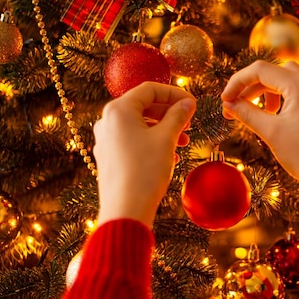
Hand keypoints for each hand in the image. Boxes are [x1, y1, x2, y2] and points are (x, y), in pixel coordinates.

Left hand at [93, 82, 195, 226]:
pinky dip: (152, 141)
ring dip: (163, 129)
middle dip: (169, 112)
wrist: (126, 209)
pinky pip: (132, 140)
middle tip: (189, 122)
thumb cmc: (145, 171)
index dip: (174, 93)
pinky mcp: (109, 157)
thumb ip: (178, 116)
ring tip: (183, 142)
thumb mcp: (166, 139)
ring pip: (139, 125)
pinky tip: (169, 155)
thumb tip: (187, 103)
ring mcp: (106, 140)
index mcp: (118, 110)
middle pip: (143, 106)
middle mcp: (107, 121)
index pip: (149, 89)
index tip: (192, 103)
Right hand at [221, 61, 298, 211]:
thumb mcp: (270, 132)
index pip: (260, 69)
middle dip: (250, 87)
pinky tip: (273, 114)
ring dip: (265, 91)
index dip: (238, 82)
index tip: (225, 100)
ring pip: (284, 78)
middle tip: (234, 107)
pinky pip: (297, 89)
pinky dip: (280, 96)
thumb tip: (228, 104)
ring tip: (255, 112)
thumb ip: (246, 113)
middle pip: (272, 71)